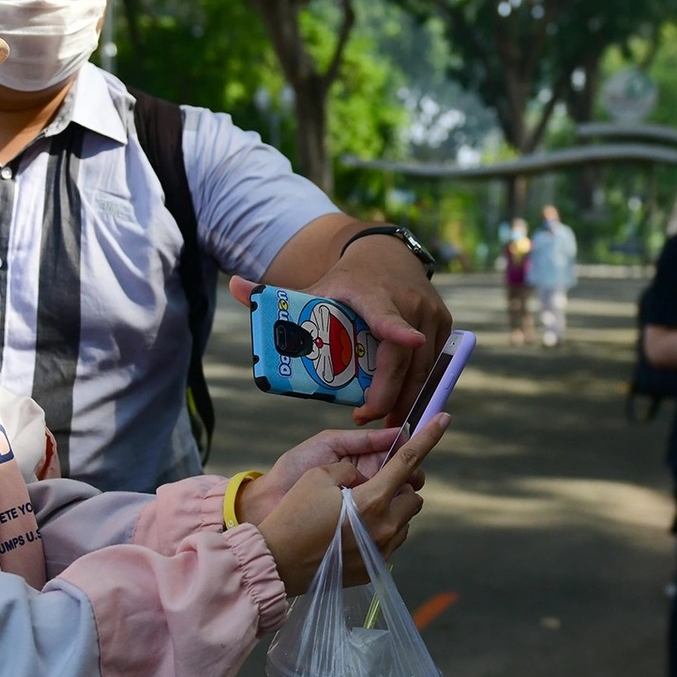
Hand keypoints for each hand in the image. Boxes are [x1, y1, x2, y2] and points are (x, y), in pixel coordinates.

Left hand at [229, 230, 452, 425]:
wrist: (386, 255)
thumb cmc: (346, 281)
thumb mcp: (314, 286)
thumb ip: (273, 294)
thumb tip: (233, 284)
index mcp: (371, 294)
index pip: (385, 313)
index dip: (396, 327)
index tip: (409, 339)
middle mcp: (407, 301)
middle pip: (402, 357)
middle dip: (386, 394)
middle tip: (364, 417)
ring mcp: (430, 312)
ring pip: (421, 367)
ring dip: (404, 397)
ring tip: (383, 421)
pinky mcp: (444, 323)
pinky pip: (432, 364)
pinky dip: (418, 386)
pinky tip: (402, 405)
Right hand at [255, 413, 448, 595]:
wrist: (277, 562)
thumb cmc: (293, 515)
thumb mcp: (318, 476)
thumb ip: (351, 469)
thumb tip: (365, 477)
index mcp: (373, 499)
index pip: (408, 461)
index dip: (429, 437)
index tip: (444, 419)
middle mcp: (385, 526)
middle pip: (412, 496)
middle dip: (399, 486)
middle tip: (372, 485)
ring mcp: (382, 550)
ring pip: (405, 520)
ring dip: (391, 509)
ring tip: (358, 511)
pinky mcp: (375, 567)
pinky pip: (393, 541)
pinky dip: (383, 530)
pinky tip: (355, 530)